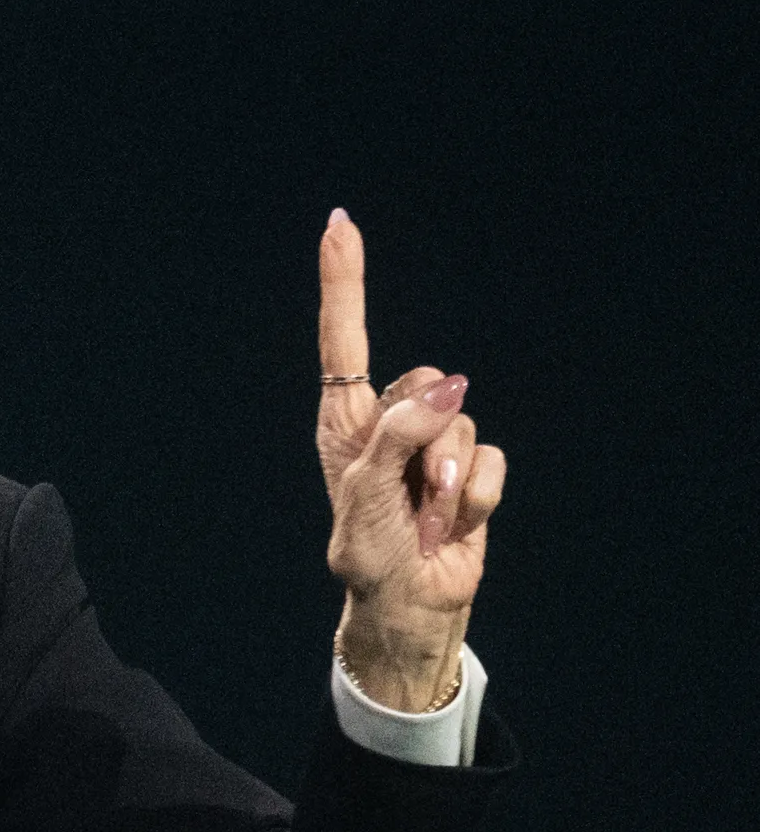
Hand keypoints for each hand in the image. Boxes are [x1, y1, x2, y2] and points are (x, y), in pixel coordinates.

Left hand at [316, 210, 507, 709]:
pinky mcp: (474, 471)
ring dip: (447, 482)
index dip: (343, 282)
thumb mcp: (364, 495)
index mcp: (345, 421)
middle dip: (424, 438)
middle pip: (428, 383)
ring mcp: (434, 446)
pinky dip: (477, 498)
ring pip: (464, 425)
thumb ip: (398, 436)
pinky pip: (493, 460)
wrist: (407, 607)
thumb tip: (452, 388)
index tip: (338, 224)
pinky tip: (453, 525)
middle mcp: (390, 423)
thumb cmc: (368, 553)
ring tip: (425, 518)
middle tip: (406, 493)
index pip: (343, 340)